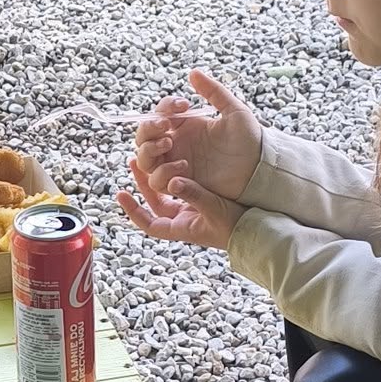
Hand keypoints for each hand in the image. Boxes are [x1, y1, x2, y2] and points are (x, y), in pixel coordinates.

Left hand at [117, 158, 242, 251]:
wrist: (259, 229)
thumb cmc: (237, 226)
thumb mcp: (213, 209)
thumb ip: (193, 194)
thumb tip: (172, 181)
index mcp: (182, 227)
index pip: (149, 223)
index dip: (133, 211)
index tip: (121, 195)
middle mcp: (184, 218)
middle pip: (156, 201)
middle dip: (144, 182)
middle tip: (134, 161)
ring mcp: (193, 208)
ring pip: (168, 190)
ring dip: (159, 172)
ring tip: (152, 152)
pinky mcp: (203, 197)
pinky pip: (184, 183)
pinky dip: (177, 170)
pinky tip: (175, 154)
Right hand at [134, 69, 260, 201]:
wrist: (260, 168)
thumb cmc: (250, 139)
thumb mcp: (234, 110)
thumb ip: (214, 91)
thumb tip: (193, 72)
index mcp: (186, 126)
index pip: (160, 113)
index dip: (164, 107)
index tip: (183, 105)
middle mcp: (177, 145)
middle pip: (143, 137)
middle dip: (148, 128)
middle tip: (165, 126)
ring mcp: (177, 165)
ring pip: (144, 160)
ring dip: (150, 150)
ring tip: (169, 144)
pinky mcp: (182, 185)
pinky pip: (158, 181)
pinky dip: (163, 173)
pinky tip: (183, 166)